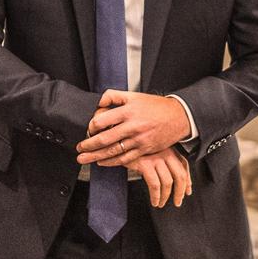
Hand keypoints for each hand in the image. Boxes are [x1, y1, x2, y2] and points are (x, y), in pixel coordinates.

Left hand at [75, 90, 189, 165]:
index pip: (102, 120)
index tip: (86, 129)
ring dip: (96, 156)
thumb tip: (98, 101)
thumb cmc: (155, 106)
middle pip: (105, 138)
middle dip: (89, 145)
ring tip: (84, 158)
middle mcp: (132, 126)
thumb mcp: (134, 96)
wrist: (178, 117)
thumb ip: (114, 96)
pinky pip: (125, 158)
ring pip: (113, 151)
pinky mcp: (144, 149)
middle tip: (79, 148)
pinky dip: (112, 162)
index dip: (90, 126)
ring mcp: (138, 140)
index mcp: (128, 111)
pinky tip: (102, 162)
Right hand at [127, 147, 191, 207]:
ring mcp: (155, 158)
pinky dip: (156, 196)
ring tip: (161, 203)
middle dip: (180, 191)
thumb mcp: (153, 152)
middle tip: (177, 202)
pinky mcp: (145, 164)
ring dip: (165, 196)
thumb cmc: (134, 150)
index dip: (187, 181)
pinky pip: (155, 185)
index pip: (184, 165)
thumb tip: (176, 181)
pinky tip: (154, 201)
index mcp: (169, 148)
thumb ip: (164, 162)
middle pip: (180, 175)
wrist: (118, 144)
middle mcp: (165, 152)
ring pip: (168, 182)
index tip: (187, 191)